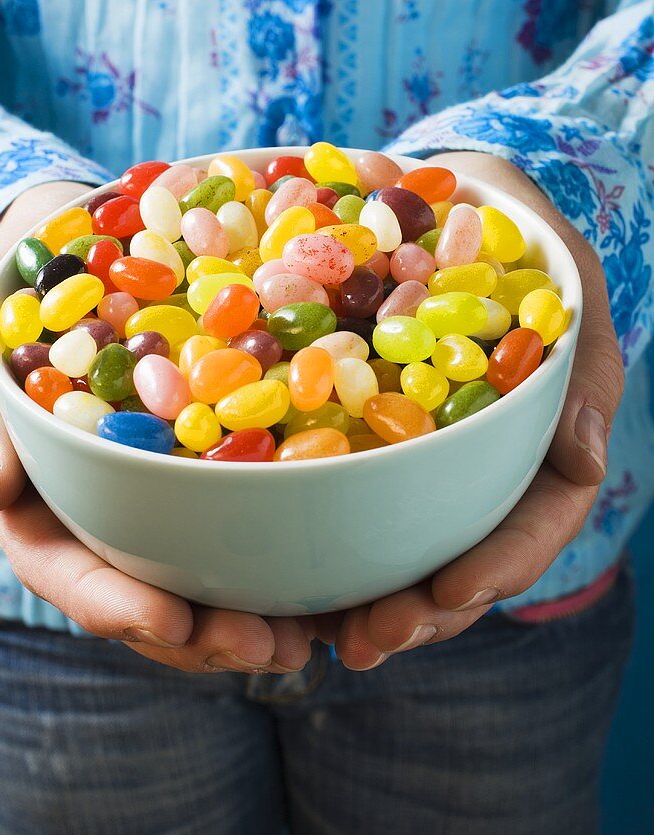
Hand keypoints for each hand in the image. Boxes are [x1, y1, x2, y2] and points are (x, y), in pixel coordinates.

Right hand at [0, 181, 312, 673]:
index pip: (67, 570)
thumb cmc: (13, 301)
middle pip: (145, 594)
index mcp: (40, 501)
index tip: (173, 622)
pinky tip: (335, 570)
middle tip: (272, 647)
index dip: (117, 605)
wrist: (74, 251)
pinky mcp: (208, 465)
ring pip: (200, 574)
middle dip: (204, 634)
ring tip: (314, 634)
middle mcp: (102, 513)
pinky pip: (244, 516)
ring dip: (254, 614)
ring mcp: (157, 495)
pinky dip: (285, 551)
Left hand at [321, 152, 623, 669]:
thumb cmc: (517, 239)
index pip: (529, 526)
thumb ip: (581, 365)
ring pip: (384, 543)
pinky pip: (316, 485)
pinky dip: (291, 526)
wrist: (437, 193)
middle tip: (360, 640)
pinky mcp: (340, 430)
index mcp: (530, 447)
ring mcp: (404, 456)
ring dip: (345, 596)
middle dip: (411, 610)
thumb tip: (586, 457)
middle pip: (451, 558)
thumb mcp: (567, 284)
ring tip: (298, 631)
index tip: (450, 590)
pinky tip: (248, 557)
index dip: (495, 568)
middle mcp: (467, 467)